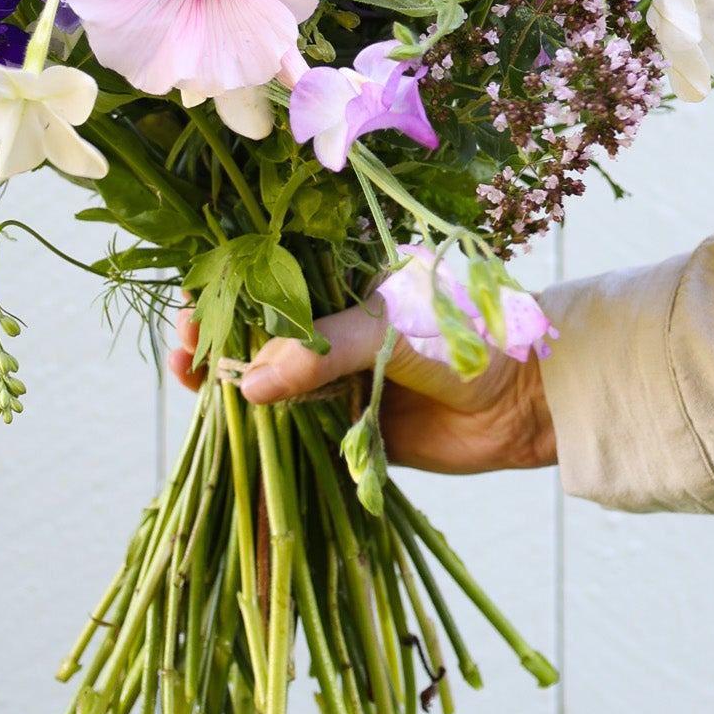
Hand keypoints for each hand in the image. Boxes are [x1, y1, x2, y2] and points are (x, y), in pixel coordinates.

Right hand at [168, 299, 556, 474]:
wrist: (528, 400)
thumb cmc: (469, 333)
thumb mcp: (391, 327)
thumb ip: (323, 352)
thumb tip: (250, 385)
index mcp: (338, 279)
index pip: (262, 275)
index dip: (221, 290)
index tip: (191, 312)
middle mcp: (329, 326)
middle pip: (253, 331)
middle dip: (213, 341)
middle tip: (185, 358)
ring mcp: (334, 377)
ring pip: (266, 383)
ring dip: (228, 391)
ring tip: (195, 391)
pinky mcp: (346, 428)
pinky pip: (293, 433)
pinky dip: (261, 438)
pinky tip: (230, 438)